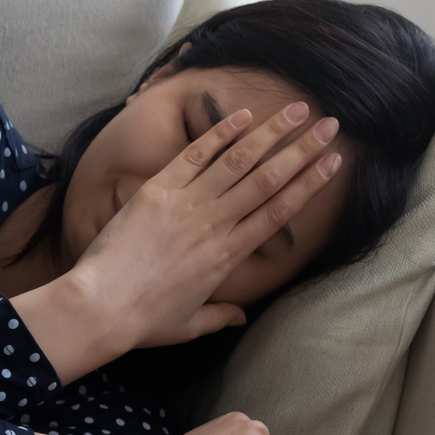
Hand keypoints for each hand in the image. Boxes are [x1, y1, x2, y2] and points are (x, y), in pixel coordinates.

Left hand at [11, 100, 343, 382]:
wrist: (100, 305)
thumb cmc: (142, 320)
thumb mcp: (189, 324)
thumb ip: (219, 317)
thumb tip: (240, 319)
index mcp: (229, 255)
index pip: (280, 212)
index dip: (311, 184)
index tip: (334, 162)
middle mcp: (216, 224)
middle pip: (270, 179)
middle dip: (303, 149)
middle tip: (331, 124)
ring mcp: (187, 204)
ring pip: (239, 160)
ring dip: (272, 132)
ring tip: (300, 109)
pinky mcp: (156, 191)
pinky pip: (193, 155)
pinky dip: (220, 133)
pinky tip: (244, 115)